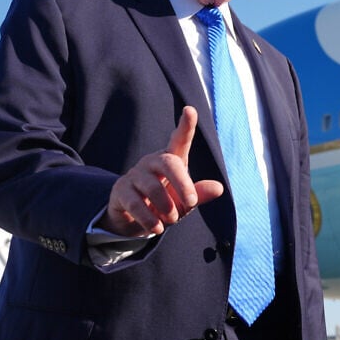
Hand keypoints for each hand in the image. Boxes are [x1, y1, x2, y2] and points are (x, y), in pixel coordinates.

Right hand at [100, 107, 223, 235]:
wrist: (135, 220)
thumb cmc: (165, 204)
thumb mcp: (184, 202)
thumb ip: (199, 194)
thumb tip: (219, 188)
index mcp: (171, 161)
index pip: (179, 140)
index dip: (185, 126)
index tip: (190, 110)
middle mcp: (152, 163)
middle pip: (169, 163)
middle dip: (182, 183)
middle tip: (191, 202)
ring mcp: (134, 175)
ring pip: (152, 187)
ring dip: (166, 207)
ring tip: (171, 220)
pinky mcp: (121, 191)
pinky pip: (135, 203)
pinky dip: (149, 219)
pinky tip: (156, 228)